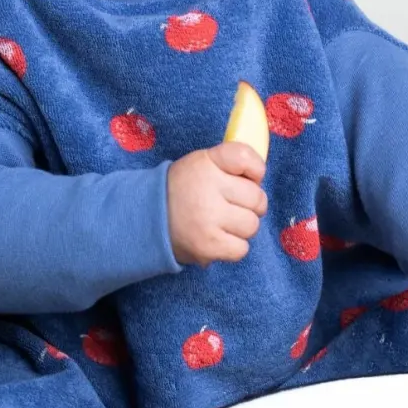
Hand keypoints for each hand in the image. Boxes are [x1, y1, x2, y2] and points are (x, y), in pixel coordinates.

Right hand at [167, 143, 267, 266]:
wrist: (146, 220)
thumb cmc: (182, 190)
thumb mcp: (200, 164)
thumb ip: (230, 164)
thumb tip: (261, 177)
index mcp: (205, 163)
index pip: (245, 158)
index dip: (255, 170)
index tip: (247, 178)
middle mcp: (207, 188)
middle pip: (257, 198)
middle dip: (250, 204)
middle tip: (232, 206)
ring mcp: (208, 219)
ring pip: (252, 225)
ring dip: (242, 227)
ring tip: (224, 224)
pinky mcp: (208, 246)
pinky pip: (241, 249)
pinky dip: (234, 247)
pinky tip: (220, 239)